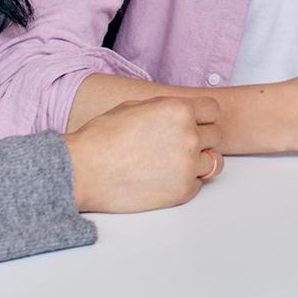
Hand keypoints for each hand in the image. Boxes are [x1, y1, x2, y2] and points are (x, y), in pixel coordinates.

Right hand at [64, 95, 223, 212]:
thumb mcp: (135, 106)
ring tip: (172, 165)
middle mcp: (189, 135)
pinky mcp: (183, 190)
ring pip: (213, 162)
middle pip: (215, 135)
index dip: (202, 118)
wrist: (82, 171)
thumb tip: (180, 111)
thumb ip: (165, 108)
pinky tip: (161, 180)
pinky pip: (197, 184)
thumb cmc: (101, 137)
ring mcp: (188, 164)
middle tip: (176, 147)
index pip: (213, 110)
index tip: (192, 125)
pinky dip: (184, 183)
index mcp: (179, 110)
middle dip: (200, 139)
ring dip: (198, 162)